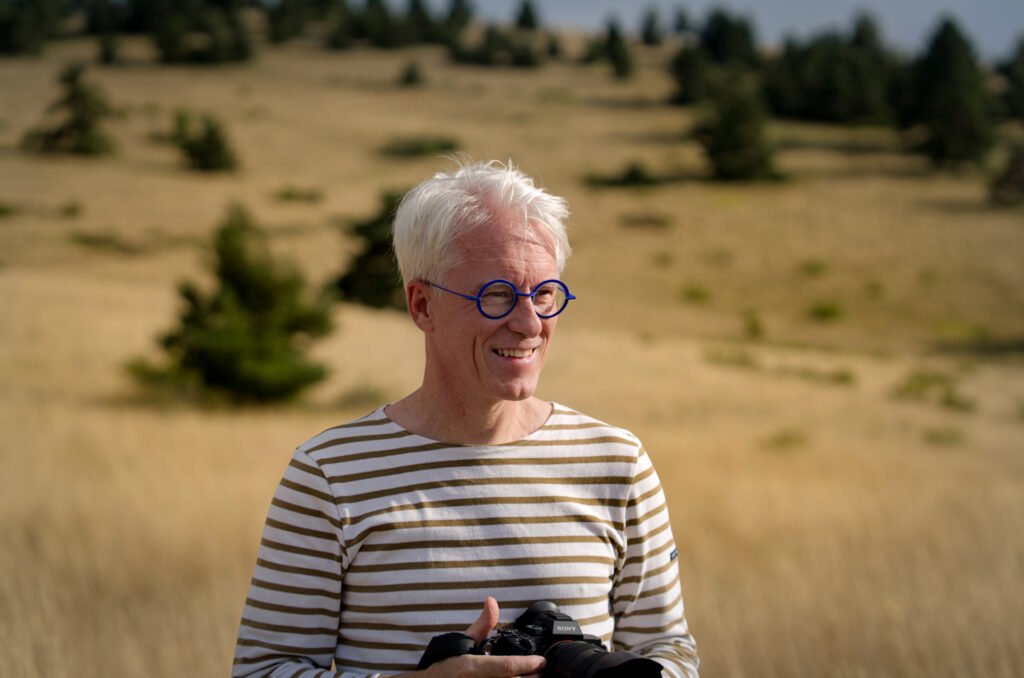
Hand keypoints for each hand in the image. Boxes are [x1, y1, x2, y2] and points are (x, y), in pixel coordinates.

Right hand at [419, 597, 545, 677]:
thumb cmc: (446, 664)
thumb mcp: (463, 641)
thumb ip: (482, 624)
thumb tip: (491, 601)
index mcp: (472, 667)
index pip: (506, 667)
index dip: (527, 664)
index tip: (542, 661)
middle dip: (532, 677)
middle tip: (542, 669)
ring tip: (534, 676)